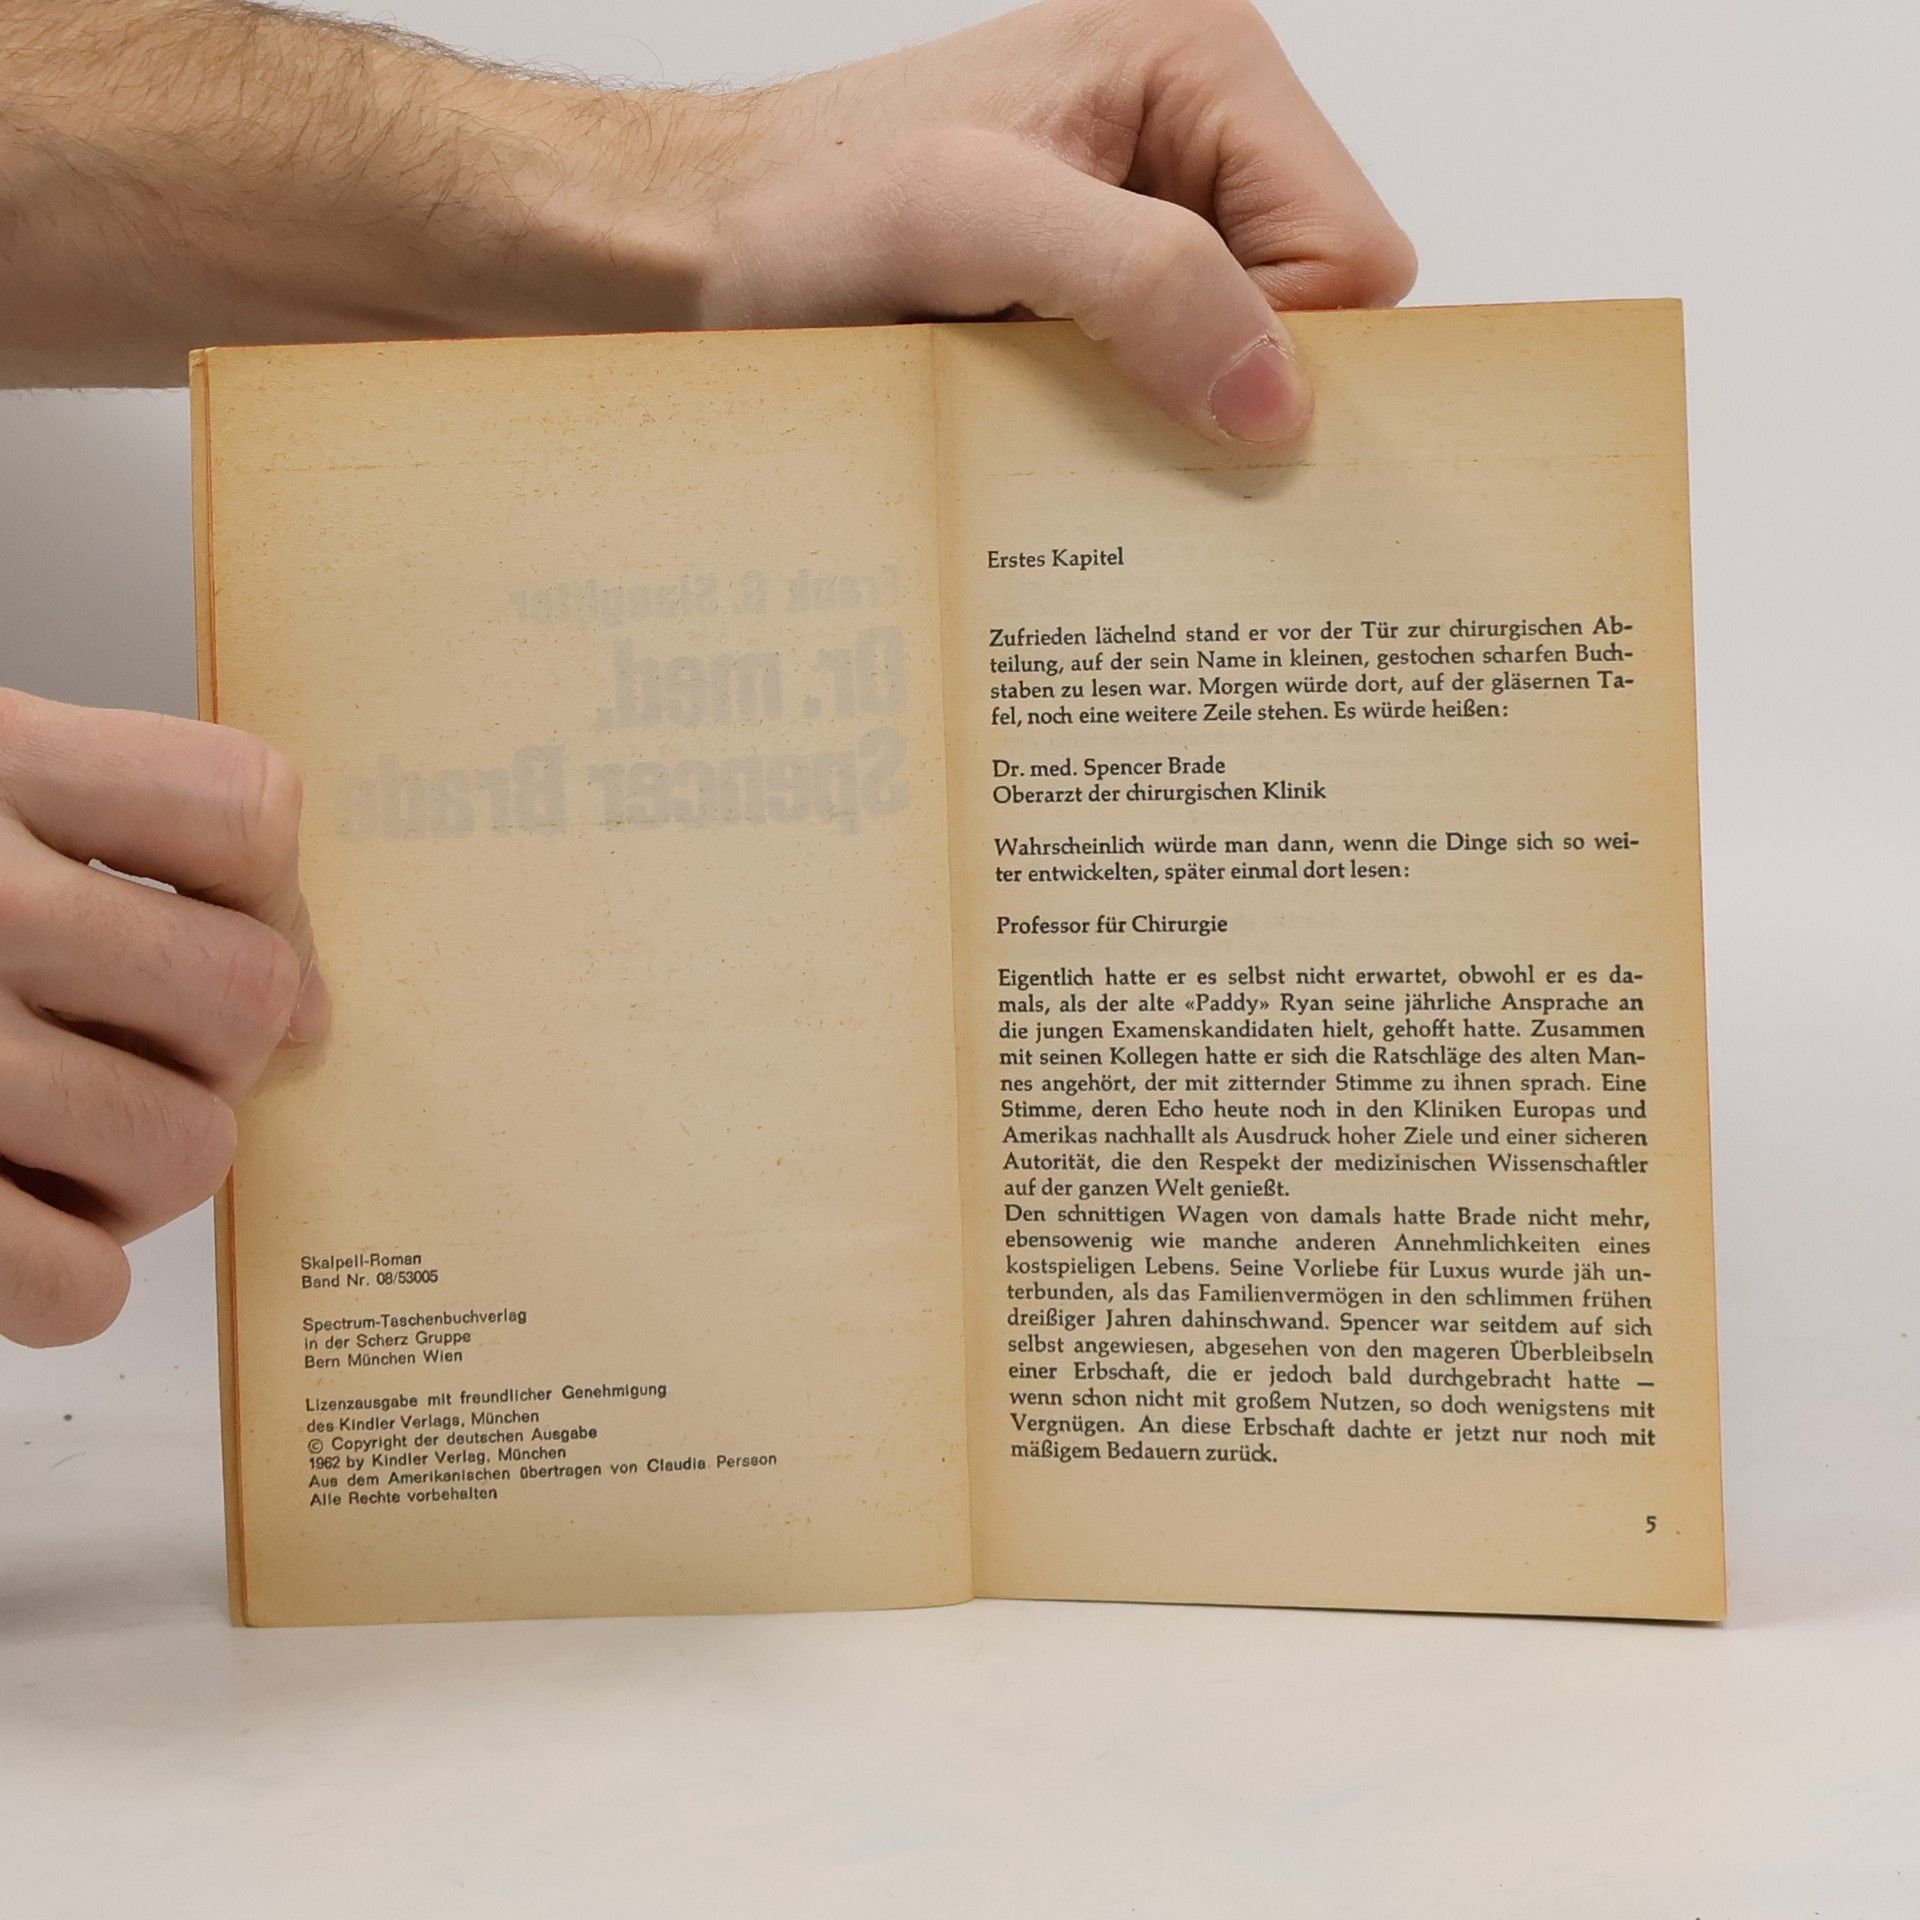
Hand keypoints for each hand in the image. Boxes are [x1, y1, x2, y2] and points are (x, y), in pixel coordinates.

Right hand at [0, 691, 327, 1345]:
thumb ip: (129, 842)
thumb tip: (309, 1004)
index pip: (244, 811)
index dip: (263, 885)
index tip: (210, 915)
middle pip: (244, 996)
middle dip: (216, 1044)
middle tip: (130, 1047)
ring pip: (186, 1148)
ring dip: (146, 1164)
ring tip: (59, 1136)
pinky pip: (74, 1285)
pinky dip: (64, 1274)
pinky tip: (9, 1219)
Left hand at [693, 0, 1417, 440]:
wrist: (702, 245)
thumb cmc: (803, 209)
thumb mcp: (966, 222)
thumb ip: (1140, 282)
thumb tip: (1278, 398)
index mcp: (1203, 62)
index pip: (1355, 255)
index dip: (1283, 354)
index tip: (1167, 404)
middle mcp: (1198, 125)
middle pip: (1314, 311)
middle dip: (1227, 385)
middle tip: (1106, 416)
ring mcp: (1155, 204)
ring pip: (1246, 359)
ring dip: (1166, 412)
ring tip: (1053, 402)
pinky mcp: (1106, 276)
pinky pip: (1175, 376)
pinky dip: (1125, 420)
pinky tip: (1047, 414)